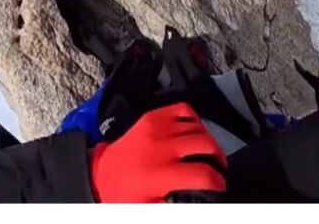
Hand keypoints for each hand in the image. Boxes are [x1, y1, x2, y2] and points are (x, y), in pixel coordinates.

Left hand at [88, 102, 225, 202]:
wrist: (100, 176)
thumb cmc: (124, 195)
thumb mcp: (150, 209)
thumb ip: (177, 205)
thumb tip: (200, 201)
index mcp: (158, 175)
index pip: (203, 174)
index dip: (217, 183)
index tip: (219, 187)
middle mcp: (158, 147)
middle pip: (206, 145)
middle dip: (218, 159)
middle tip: (217, 169)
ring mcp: (155, 128)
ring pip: (198, 127)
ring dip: (207, 140)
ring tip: (207, 154)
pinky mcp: (151, 117)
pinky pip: (183, 110)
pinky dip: (193, 120)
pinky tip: (193, 133)